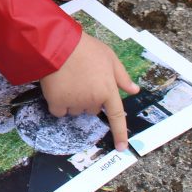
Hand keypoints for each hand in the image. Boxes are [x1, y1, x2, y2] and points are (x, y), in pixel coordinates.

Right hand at [40, 33, 139, 150]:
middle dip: (88, 99)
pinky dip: (58, 103)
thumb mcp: (109, 57)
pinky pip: (59, 111)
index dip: (120, 133)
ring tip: (68, 80)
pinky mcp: (57, 102)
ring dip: (72, 101)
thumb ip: (122, 76)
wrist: (58, 44)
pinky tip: (57, 88)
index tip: (122, 147)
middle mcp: (93, 100)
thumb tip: (134, 90)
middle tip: (81, 79)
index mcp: (108, 90)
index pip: (117, 116)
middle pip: (92, 109)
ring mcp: (75, 102)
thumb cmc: (85, 48)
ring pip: (75, 111)